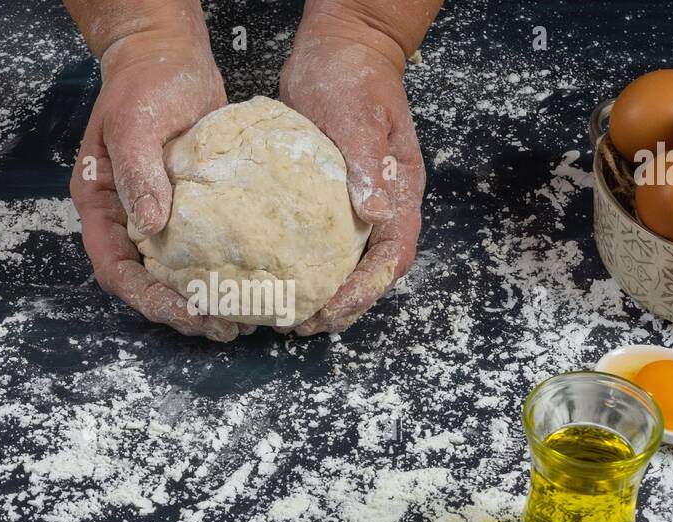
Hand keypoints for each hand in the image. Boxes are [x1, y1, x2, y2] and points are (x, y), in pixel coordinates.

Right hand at [70, 20, 249, 340]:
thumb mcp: (134, 124)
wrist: (168, 53)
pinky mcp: (190, 208)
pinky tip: (252, 283)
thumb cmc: (144, 82)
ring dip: (205, 299)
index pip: (115, 269)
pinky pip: (202, 250)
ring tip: (242, 318)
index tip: (186, 312)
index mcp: (101, 206)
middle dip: (181, 312)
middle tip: (225, 326)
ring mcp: (158, 215)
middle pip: (146, 283)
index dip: (147, 299)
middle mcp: (126, 219)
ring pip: (175, 274)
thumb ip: (138, 172)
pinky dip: (223, 270)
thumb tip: (151, 223)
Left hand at [279, 11, 426, 335]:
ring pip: (346, 262)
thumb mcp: (359, 116)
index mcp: (401, 192)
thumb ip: (368, 163)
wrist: (340, 46)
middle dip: (341, 305)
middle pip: (370, 272)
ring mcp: (356, 203)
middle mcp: (382, 205)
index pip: (391, 259)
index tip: (330, 310)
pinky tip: (272, 274)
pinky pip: (320, 241)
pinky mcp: (327, 196)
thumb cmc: (356, 77)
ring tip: (285, 312)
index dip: (364, 291)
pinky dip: (302, 264)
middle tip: (299, 324)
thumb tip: (375, 213)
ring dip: (321, 291)